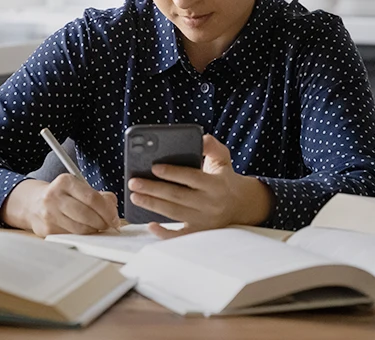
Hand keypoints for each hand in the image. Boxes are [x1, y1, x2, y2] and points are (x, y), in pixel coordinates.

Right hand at [1, 175, 120, 236]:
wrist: (32, 203)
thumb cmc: (62, 195)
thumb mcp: (77, 187)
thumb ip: (97, 195)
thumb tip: (113, 208)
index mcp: (65, 182)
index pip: (92, 198)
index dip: (107, 210)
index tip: (114, 217)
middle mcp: (54, 197)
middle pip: (87, 215)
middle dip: (103, 222)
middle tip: (109, 224)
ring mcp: (49, 215)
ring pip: (80, 229)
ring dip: (94, 230)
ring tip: (97, 227)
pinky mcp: (47, 230)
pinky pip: (72, 236)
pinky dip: (83, 235)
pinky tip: (85, 230)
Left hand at [128, 134, 272, 238]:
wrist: (240, 205)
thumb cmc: (224, 178)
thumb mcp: (222, 158)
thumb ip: (212, 146)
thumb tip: (201, 138)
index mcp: (216, 184)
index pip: (192, 177)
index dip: (173, 173)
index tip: (153, 167)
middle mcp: (211, 203)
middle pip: (178, 196)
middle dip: (153, 189)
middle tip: (134, 182)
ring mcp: (205, 220)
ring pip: (175, 213)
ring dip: (152, 205)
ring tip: (135, 196)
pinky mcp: (199, 232)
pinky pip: (180, 236)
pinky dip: (164, 233)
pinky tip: (150, 224)